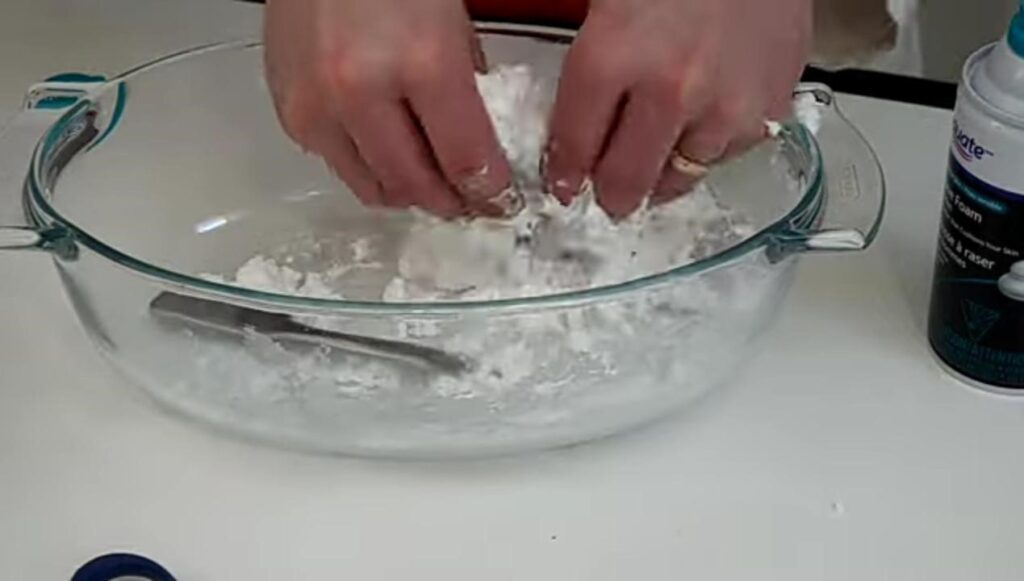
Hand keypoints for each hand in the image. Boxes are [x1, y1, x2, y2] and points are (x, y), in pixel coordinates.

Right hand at [264, 0, 511, 217]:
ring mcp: (318, 105)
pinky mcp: (291, 112)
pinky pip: (337, 164)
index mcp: (420, 62)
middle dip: (450, 203)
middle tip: (469, 202)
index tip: (503, 201)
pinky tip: (386, 148)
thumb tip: (481, 144)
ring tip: (430, 182)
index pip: (466, 160)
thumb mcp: (453, 18)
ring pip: (372, 187)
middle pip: (416, 186)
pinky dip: (368, 167)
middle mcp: (362, 91)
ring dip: (408, 193)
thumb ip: (468, 84)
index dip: (491, 192)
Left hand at [545, 0, 811, 216]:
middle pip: (625, 179)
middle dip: (610, 195)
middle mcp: (669, 90)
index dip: (564, 172)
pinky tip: (700, 127)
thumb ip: (591, 67)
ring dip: (660, 177)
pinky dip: (708, 149)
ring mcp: (724, 105)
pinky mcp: (767, 109)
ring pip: (677, 177)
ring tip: (654, 166)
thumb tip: (574, 127)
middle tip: (607, 196)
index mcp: (615, 54)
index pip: (574, 144)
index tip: (563, 184)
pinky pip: (725, 155)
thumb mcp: (610, 2)